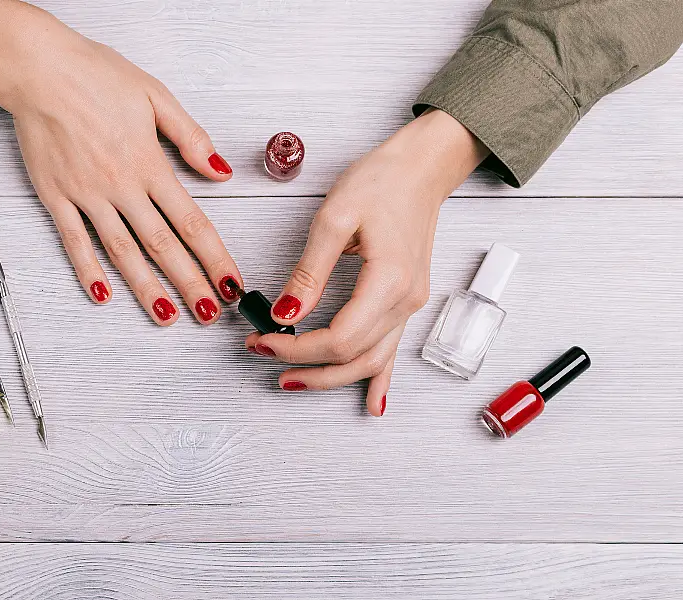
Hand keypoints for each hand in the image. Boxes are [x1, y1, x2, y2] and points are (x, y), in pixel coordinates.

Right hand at [0, 0, 241, 325]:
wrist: (38, 68)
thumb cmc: (94, 75)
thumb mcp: (156, 96)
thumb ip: (191, 139)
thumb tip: (221, 173)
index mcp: (150, 163)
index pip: (192, 222)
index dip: (215, 257)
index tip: (231, 282)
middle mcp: (121, 186)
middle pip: (162, 246)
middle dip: (190, 284)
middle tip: (209, 314)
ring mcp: (87, 195)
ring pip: (122, 252)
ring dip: (146, 288)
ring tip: (166, 316)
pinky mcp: (56, 197)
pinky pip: (74, 241)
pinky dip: (88, 270)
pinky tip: (103, 295)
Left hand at [246, 109, 488, 414]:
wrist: (421, 169)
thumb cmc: (382, 182)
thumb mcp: (335, 217)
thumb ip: (309, 272)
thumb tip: (286, 313)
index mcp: (389, 282)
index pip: (338, 337)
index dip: (295, 347)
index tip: (261, 338)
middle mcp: (405, 301)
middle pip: (353, 357)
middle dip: (306, 366)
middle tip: (263, 356)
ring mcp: (410, 305)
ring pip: (371, 360)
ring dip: (332, 377)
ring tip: (293, 380)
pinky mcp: (406, 301)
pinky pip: (391, 350)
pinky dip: (378, 378)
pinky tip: (373, 402)